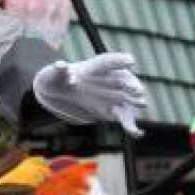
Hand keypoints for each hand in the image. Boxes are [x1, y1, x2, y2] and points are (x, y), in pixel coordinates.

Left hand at [32, 52, 148, 135]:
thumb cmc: (55, 78)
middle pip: (123, 80)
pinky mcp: (109, 110)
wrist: (56, 93)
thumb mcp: (52, 73)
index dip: (119, 61)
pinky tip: (136, 133)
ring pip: (127, 99)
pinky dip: (129, 126)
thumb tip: (60, 65)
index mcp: (93, 67)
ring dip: (135, 102)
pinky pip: (122, 118)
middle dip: (131, 84)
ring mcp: (109, 95)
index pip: (108, 62)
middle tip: (137, 89)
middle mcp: (106, 79)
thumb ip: (59, 70)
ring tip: (142, 104)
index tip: (130, 61)